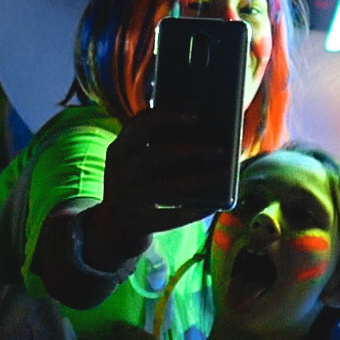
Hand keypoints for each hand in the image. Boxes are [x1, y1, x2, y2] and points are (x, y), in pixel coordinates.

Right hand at [98, 107, 228, 237]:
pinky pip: (171, 216)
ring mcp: (127, 198)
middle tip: (219, 148)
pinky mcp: (139, 221)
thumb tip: (207, 131)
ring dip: (199, 179)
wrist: (115, 226)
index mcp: (118, 149)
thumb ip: (160, 144)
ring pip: (167, 187)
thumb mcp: (139, 160)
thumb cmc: (139, 182)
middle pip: (155, 154)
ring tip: (224, 173)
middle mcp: (118, 172)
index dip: (169, 116)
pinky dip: (194, 210)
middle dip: (190, 149)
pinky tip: (214, 204)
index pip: (140, 124)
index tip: (198, 113)